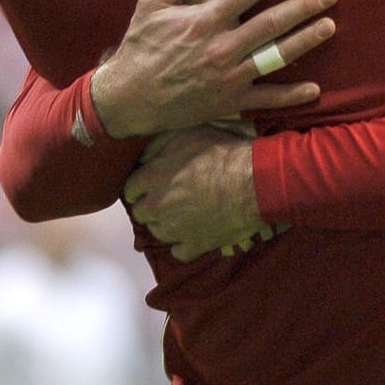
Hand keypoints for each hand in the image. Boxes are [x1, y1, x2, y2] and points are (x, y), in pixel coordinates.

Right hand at [91, 0, 336, 137]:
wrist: (128, 99)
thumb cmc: (141, 47)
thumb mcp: (152, 4)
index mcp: (205, 20)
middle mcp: (223, 47)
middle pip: (272, 22)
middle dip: (304, 6)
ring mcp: (230, 76)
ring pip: (276, 56)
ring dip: (305, 41)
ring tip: (329, 26)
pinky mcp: (230, 101)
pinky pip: (267, 100)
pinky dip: (291, 96)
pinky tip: (315, 89)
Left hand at [125, 126, 282, 261]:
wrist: (255, 182)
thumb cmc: (223, 153)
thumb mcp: (188, 133)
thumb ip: (158, 144)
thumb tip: (142, 154)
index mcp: (152, 178)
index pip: (129, 188)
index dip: (141, 185)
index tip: (153, 182)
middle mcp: (157, 206)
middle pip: (141, 212)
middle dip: (151, 205)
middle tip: (169, 196)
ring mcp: (174, 230)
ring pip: (157, 232)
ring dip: (166, 223)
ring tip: (184, 213)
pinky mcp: (194, 245)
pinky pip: (179, 251)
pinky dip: (184, 243)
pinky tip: (194, 231)